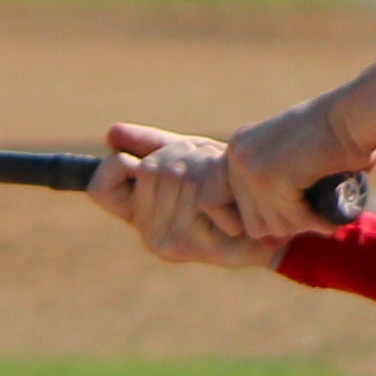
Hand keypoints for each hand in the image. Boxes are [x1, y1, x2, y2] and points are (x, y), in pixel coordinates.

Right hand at [92, 123, 285, 268]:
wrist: (275, 227)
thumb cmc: (232, 189)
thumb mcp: (189, 160)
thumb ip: (151, 146)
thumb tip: (111, 133)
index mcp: (140, 217)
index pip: (100, 187)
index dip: (118, 165)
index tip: (144, 161)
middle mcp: (147, 234)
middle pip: (148, 169)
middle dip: (182, 153)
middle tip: (210, 164)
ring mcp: (165, 241)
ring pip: (170, 174)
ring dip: (201, 161)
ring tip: (223, 175)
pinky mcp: (188, 242)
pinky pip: (191, 187)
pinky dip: (210, 174)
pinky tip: (227, 188)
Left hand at [217, 95, 375, 242]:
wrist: (357, 114)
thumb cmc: (340, 133)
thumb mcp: (293, 157)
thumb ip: (275, 186)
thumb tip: (271, 234)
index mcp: (239, 148)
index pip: (227, 203)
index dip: (260, 217)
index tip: (290, 217)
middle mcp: (237, 156)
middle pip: (252, 220)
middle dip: (286, 224)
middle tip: (315, 216)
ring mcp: (252, 168)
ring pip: (272, 225)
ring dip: (302, 225)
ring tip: (324, 214)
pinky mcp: (272, 178)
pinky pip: (291, 220)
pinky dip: (314, 223)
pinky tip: (330, 218)